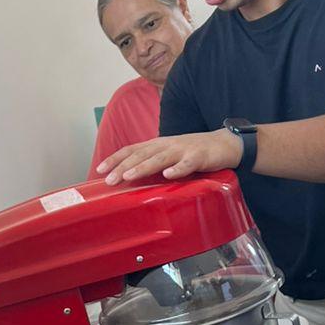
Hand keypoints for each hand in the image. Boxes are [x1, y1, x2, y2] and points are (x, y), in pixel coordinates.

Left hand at [97, 129, 241, 184]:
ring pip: (160, 158)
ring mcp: (183, 150)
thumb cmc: (194, 152)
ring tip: (130, 176)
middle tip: (109, 180)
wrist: (224, 144)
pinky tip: (169, 175)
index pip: (132, 149)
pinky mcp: (199, 157)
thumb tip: (130, 177)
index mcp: (158, 145)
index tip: (100, 169)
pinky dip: (178, 169)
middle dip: (124, 166)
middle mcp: (167, 145)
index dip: (116, 158)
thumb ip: (153, 163)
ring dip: (144, 167)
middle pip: (142, 154)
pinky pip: (188, 164)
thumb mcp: (169, 155)